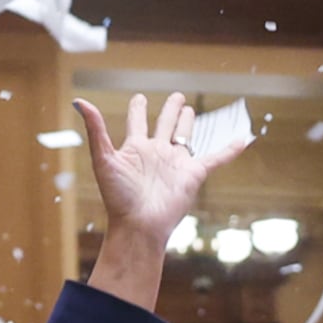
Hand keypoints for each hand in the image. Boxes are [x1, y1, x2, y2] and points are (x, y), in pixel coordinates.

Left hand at [77, 91, 244, 313]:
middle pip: (165, 124)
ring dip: (188, 123)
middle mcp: (156, 153)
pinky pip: (216, 159)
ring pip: (185, 137)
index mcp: (136, 149)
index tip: (139, 98)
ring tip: (190, 110)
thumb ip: (96, 130)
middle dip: (169, 110)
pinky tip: (242, 141)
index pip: (137, 121)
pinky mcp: (193, 175)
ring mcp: (176, 164)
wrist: (139, 226)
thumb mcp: (103, 160)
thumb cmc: (119, 198)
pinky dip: (229, 150)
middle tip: (176, 96)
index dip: (138, 108)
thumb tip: (80, 101)